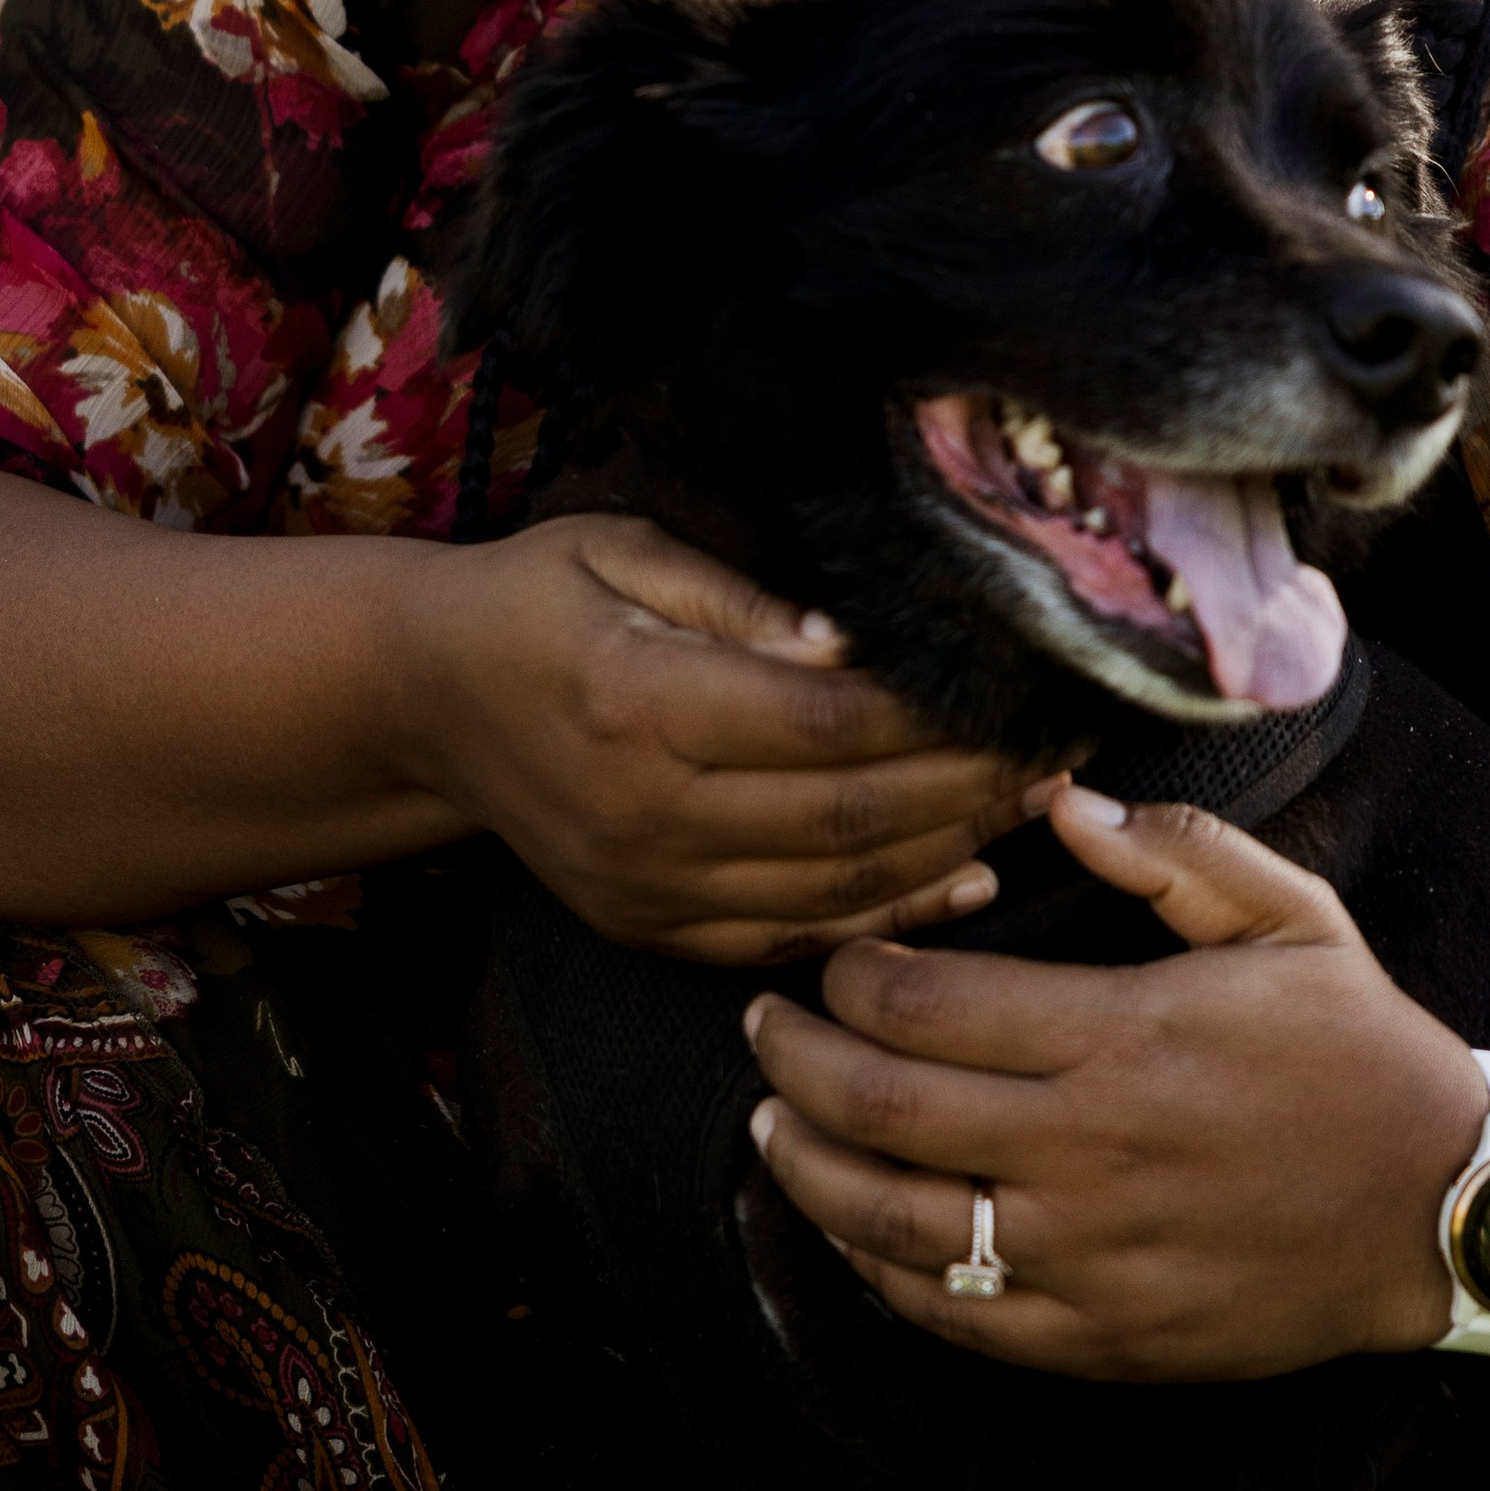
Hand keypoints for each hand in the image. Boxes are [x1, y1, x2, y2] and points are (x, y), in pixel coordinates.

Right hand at [390, 512, 1035, 962]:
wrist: (423, 706)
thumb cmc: (534, 602)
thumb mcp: (619, 551)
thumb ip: (740, 601)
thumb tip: (858, 643)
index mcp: (641, 701)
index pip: (828, 722)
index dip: (939, 716)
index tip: (1025, 688)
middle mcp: (647, 811)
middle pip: (849, 814)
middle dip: (974, 786)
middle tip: (1066, 750)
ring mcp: (648, 886)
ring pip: (833, 889)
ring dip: (950, 851)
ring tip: (1039, 803)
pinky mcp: (651, 929)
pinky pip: (790, 939)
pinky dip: (884, 917)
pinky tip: (962, 877)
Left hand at [743, 778, 1489, 1375]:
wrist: (1447, 1210)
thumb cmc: (1360, 1050)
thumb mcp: (1289, 919)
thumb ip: (1173, 853)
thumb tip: (1059, 803)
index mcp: (1123, 1036)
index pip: (921, 1004)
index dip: (846, 977)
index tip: (829, 958)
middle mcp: (1089, 1150)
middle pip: (880, 1107)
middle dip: (791, 1060)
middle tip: (760, 1026)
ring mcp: (1091, 1256)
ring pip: (894, 1223)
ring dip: (809, 1169)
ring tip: (770, 1127)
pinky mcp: (1104, 1337)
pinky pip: (957, 1315)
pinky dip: (881, 1271)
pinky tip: (854, 1228)